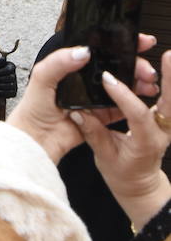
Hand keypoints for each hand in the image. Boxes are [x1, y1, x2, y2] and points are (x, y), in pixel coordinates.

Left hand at [0, 57, 17, 104]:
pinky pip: (10, 93)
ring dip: (0, 85)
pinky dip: (1, 92)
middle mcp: (14, 75)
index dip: (5, 70)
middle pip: (12, 77)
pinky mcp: (13, 92)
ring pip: (11, 85)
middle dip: (1, 79)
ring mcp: (14, 84)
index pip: (12, 68)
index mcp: (10, 67)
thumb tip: (4, 58)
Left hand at [8, 35, 159, 164]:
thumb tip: (82, 51)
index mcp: (72, 64)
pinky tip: (140, 98)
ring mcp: (94, 98)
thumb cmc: (34, 107)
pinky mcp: (101, 116)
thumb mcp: (42, 76)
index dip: (118, 43)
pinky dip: (131, 103)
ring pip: (121, 86)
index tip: (136, 41)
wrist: (36, 139)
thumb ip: (59, 61)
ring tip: (147, 82)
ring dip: (137, 82)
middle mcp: (85, 79)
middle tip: (145, 68)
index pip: (99, 49)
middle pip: (115, 67)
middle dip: (134, 64)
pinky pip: (120, 108)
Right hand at [71, 48, 170, 231]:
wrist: (140, 185)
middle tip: (167, 56)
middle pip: (169, 102)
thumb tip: (78, 113)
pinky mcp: (163, 118)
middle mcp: (160, 132)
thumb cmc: (123, 175)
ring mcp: (165, 125)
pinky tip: (164, 66)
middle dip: (169, 78)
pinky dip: (167, 82)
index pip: (138, 115)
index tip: (108, 79)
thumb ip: (94, 133)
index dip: (123, 96)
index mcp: (146, 143)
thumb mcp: (105, 158)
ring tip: (167, 55)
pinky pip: (168, 99)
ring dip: (170, 77)